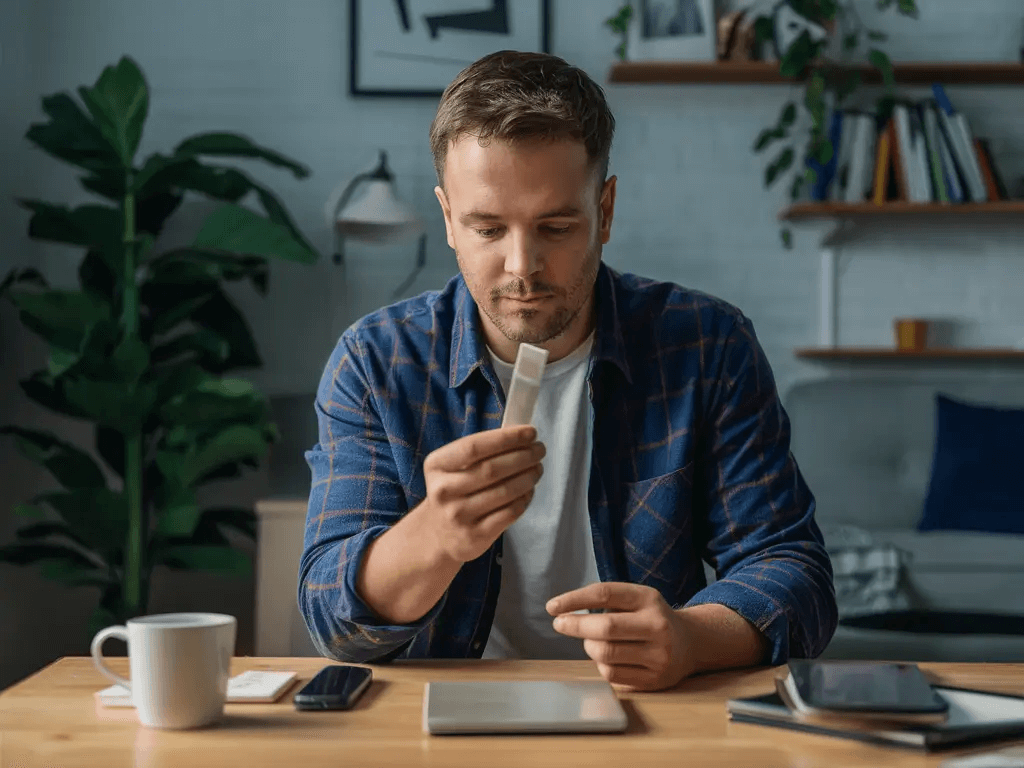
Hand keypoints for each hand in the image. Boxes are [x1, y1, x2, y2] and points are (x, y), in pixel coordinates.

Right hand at [417, 425, 544, 563]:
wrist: (440, 535)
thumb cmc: (455, 491)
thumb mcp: (453, 468)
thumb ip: (481, 451)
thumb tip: (520, 436)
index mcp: (437, 465)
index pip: (474, 446)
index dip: (506, 438)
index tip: (530, 432)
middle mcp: (444, 490)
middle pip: (492, 469)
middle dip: (523, 456)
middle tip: (539, 450)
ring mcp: (459, 515)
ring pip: (504, 491)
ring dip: (528, 476)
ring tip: (537, 468)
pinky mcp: (476, 535)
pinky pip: (510, 513)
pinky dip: (525, 498)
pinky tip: (529, 490)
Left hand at [546, 582, 694, 691]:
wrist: (691, 643)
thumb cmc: (651, 618)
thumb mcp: (637, 599)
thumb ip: (606, 600)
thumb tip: (563, 610)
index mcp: (649, 598)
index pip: (604, 594)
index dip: (573, 599)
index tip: (552, 607)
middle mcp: (657, 625)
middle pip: (604, 627)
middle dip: (575, 626)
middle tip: (560, 624)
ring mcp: (658, 655)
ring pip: (605, 654)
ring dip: (589, 647)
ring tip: (592, 641)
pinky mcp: (655, 679)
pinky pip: (612, 674)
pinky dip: (601, 665)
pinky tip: (607, 658)